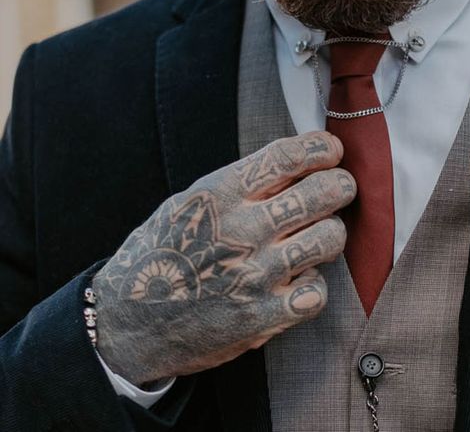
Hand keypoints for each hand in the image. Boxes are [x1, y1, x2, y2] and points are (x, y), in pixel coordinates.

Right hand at [91, 131, 353, 384]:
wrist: (127, 323)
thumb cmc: (164, 253)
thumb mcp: (190, 203)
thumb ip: (240, 183)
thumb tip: (296, 160)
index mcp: (221, 194)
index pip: (288, 156)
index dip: (321, 148)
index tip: (332, 150)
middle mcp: (241, 230)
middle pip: (322, 193)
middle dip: (341, 185)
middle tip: (339, 188)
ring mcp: (254, 274)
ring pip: (329, 238)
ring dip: (331, 234)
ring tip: (319, 235)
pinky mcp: (262, 317)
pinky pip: (317, 292)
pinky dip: (314, 285)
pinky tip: (299, 281)